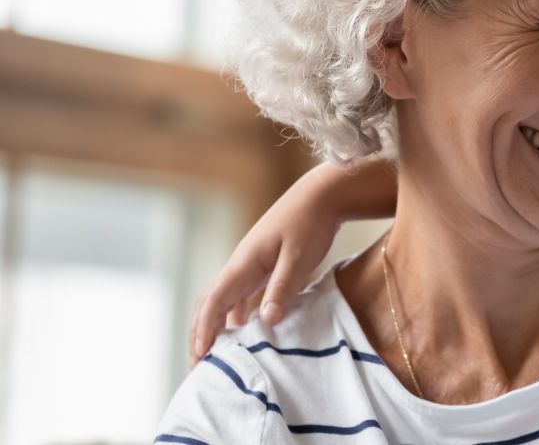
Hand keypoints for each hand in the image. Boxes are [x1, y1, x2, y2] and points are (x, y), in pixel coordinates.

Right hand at [187, 163, 372, 364]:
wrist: (321, 195)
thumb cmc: (311, 222)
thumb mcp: (300, 257)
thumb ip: (283, 287)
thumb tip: (265, 321)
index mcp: (244, 263)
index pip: (215, 301)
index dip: (205, 329)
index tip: (200, 355)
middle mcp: (240, 264)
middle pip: (209, 302)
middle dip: (199, 333)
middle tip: (197, 365)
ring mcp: (249, 263)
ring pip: (221, 298)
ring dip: (213, 324)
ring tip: (212, 352)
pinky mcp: (262, 263)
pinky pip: (238, 292)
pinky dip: (232, 311)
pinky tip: (239, 326)